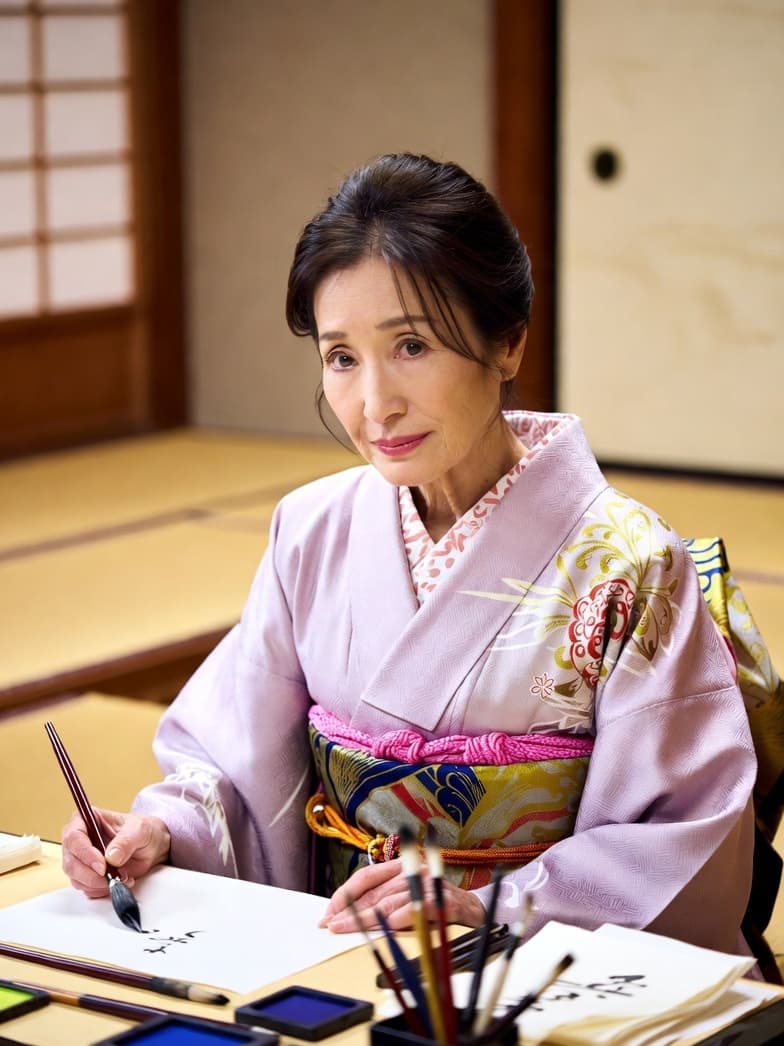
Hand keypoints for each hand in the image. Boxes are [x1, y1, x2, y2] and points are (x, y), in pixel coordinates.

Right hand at [61, 807, 170, 898]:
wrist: (150, 846)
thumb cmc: (142, 831)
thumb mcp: (139, 830)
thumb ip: (125, 841)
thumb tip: (110, 857)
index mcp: (87, 819)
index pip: (73, 837)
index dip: (85, 854)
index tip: (102, 866)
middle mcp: (79, 840)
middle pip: (71, 862)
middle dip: (91, 875)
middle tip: (113, 877)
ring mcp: (80, 859)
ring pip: (76, 878)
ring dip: (98, 884)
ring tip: (121, 877)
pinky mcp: (86, 875)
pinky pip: (86, 888)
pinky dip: (101, 889)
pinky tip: (118, 881)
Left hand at [320, 858, 485, 932]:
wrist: (476, 912)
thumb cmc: (435, 906)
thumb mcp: (405, 899)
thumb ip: (381, 903)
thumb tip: (344, 916)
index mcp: (402, 868)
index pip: (367, 877)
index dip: (345, 894)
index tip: (328, 914)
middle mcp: (414, 872)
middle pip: (376, 892)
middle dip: (350, 911)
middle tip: (332, 926)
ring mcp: (431, 885)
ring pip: (393, 901)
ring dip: (369, 917)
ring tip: (349, 929)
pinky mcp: (448, 902)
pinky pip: (422, 908)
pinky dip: (405, 917)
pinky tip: (389, 926)